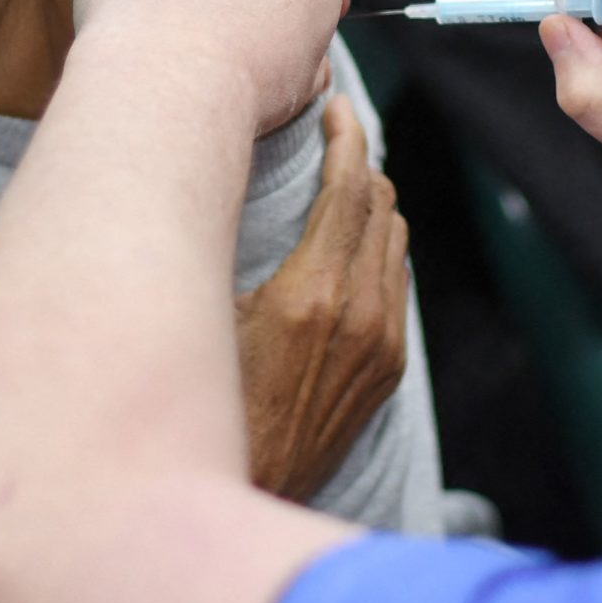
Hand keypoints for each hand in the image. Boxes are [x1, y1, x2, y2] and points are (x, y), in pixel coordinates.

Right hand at [236, 97, 410, 500]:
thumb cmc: (206, 402)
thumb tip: (222, 190)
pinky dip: (378, 252)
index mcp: (312, 294)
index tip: (337, 109)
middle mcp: (359, 315)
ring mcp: (381, 344)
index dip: (348, 137)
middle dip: (359, 164)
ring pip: (395, 243)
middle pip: (381, 206)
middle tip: (331, 141)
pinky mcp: (387, 370)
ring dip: (372, 207)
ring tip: (337, 186)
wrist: (244, 493)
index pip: (351, 188)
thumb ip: (234, 253)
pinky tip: (347, 246)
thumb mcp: (210, 317)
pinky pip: (396, 285)